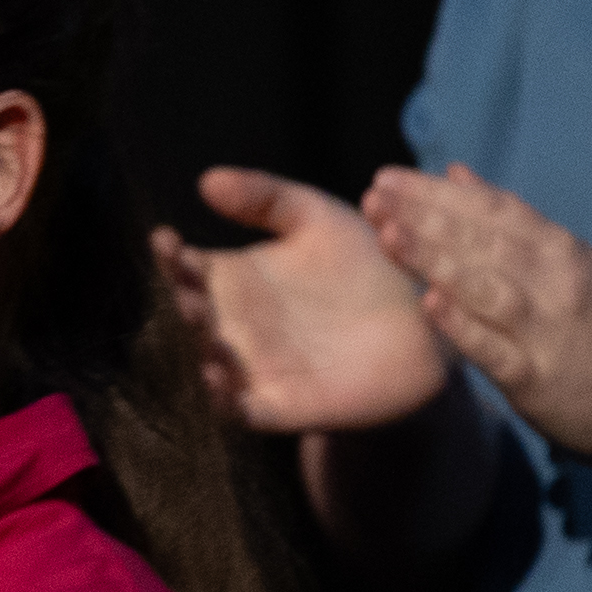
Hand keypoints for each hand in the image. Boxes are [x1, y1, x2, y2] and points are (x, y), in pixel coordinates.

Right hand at [156, 166, 452, 438]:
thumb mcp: (318, 217)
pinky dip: (223, 401)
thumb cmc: (369, 265)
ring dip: (199, 352)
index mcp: (235, 279)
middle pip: (190, 317)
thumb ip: (266, 197)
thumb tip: (205, 180)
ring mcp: (256, 368)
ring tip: (206, 333)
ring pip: (209, 365)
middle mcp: (235, 325)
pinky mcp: (284, 406)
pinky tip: (219, 380)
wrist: (426, 324)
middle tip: (186, 292)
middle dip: (180, 305)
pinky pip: (242, 411)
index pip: (184, 268)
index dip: (168, 256)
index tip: (165, 238)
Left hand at [363, 164, 591, 474]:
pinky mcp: (536, 377)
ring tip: (388, 235)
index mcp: (562, 250)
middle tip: (373, 196)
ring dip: (436, 259)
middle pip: (483, 241)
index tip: (389, 177)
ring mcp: (546, 329)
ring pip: (486, 287)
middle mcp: (555, 282)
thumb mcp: (575, 262)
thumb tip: (456, 174)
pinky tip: (429, 305)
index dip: (438, 192)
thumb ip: (514, 221)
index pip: (494, 210)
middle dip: (424, 215)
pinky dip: (464, 326)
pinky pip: (495, 349)